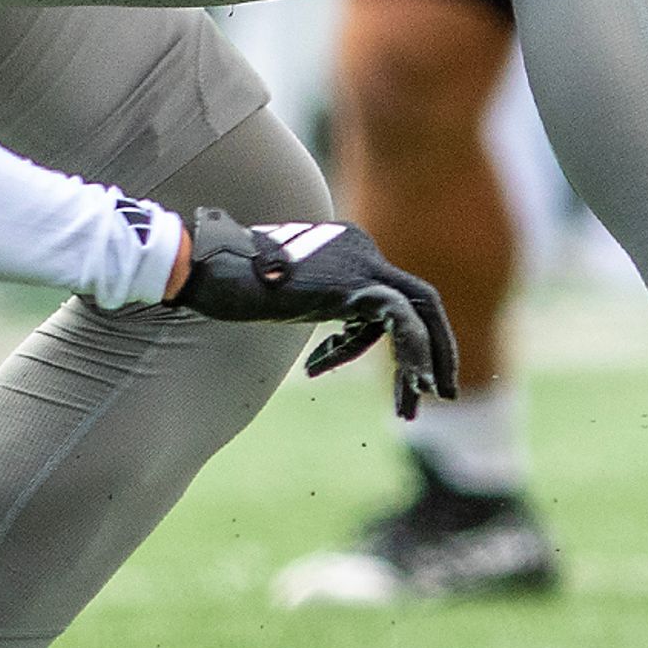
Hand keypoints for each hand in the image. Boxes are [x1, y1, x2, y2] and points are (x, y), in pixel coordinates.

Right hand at [171, 208, 458, 415]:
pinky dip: (415, 354)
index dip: (359, 339)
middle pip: (419, 297)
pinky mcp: (355, 287)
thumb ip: (317, 304)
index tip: (323, 366)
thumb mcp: (286, 294)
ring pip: (419, 310)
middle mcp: (362, 248)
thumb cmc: (231, 284)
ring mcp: (361, 264)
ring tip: (417, 402)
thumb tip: (332, 339)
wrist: (207, 270)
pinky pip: (403, 321)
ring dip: (427, 360)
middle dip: (437, 346)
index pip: (378, 295)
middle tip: (439, 391)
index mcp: (347, 245)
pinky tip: (415, 386)